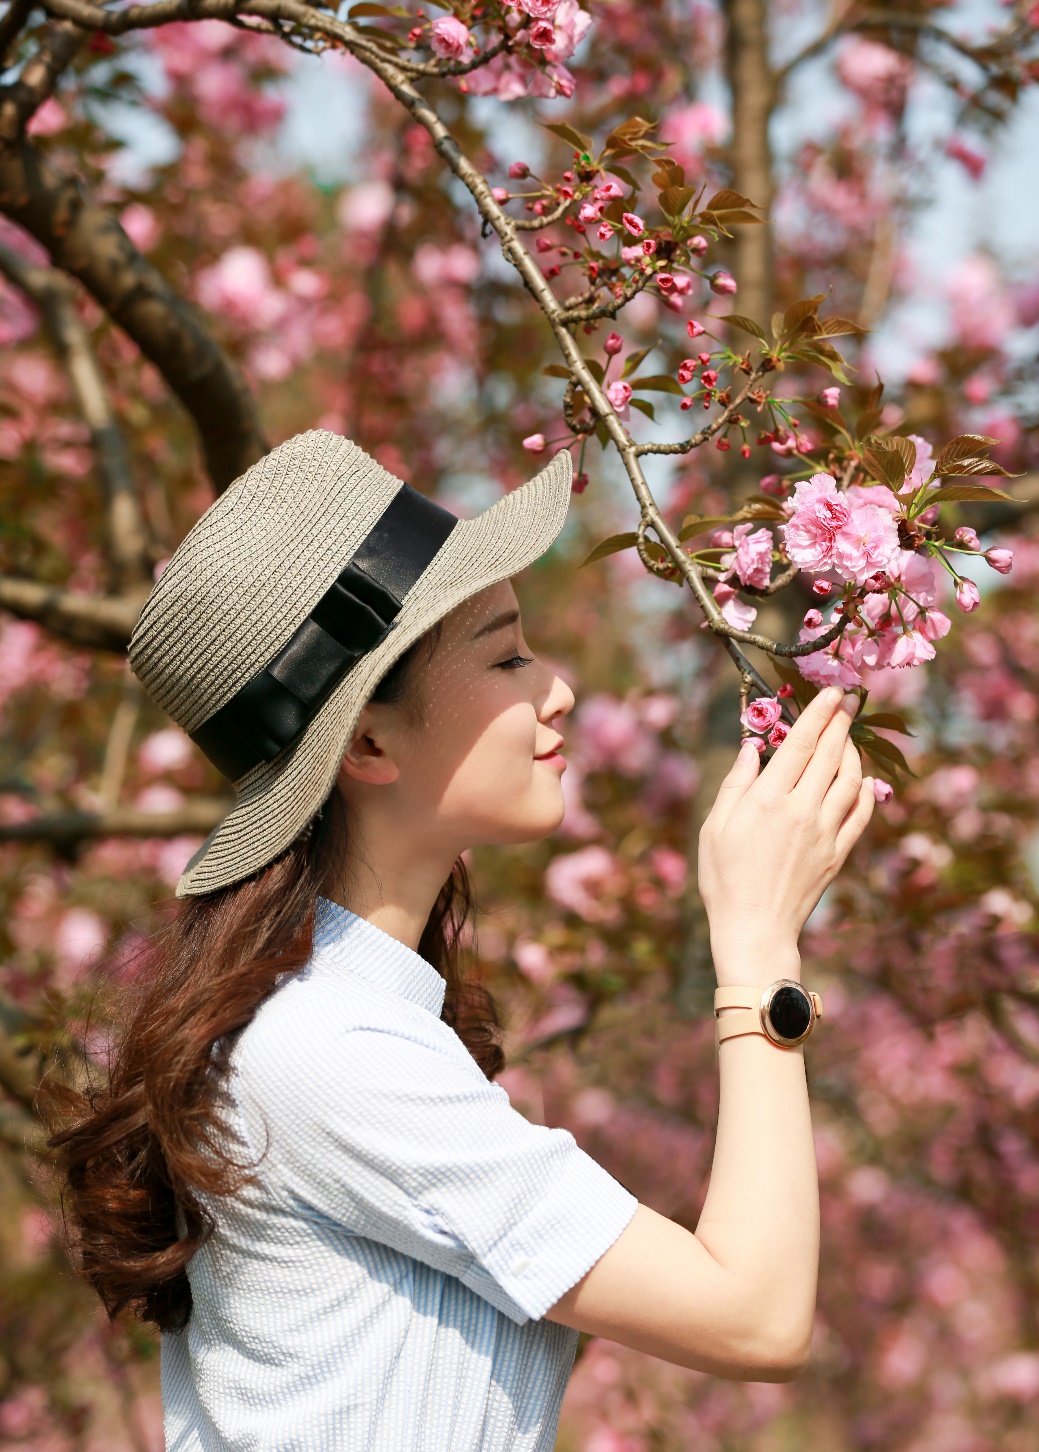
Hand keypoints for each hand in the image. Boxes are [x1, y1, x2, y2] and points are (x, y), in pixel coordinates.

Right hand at [698, 686, 875, 984]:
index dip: (819, 713)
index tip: (831, 691)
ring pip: (851, 779)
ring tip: (849, 738)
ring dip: (854, 752)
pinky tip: (864, 780)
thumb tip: (751, 747)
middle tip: (850, 699)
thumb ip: (736, 783)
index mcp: (768, 799)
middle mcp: (802, 810)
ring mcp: (825, 832)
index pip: (802, 743)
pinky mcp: (838, 853)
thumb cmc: (724, 878)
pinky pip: (861, 814)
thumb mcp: (716, 826)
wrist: (755, 928)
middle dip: (843, 721)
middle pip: (832, 754)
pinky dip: (867, 791)